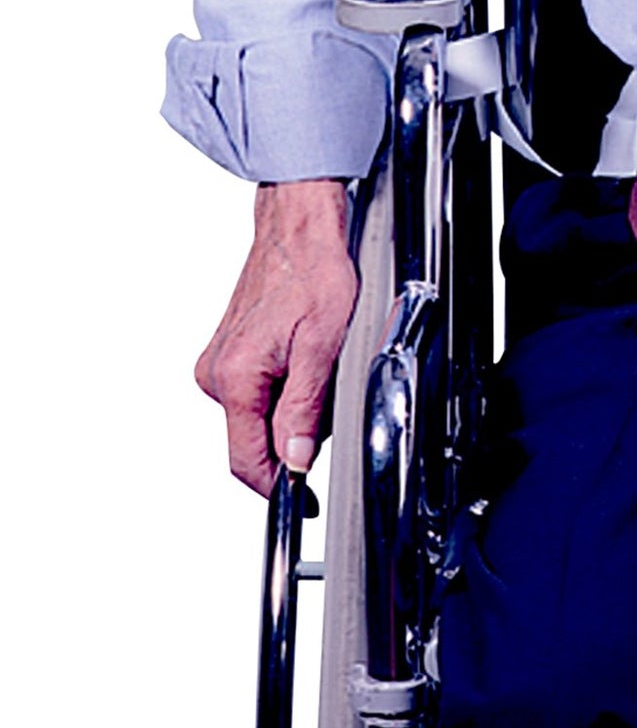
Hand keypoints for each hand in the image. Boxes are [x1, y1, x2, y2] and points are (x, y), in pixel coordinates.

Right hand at [196, 179, 357, 493]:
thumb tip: (294, 460)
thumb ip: (305, 407)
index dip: (277, 486)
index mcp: (234, 378)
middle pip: (253, 439)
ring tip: (320, 365)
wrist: (299, 227)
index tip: (303, 499)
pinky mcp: (228, 354)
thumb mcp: (324, 343)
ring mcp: (219, 364)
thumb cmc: (314, 271)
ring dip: (290, 409)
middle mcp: (216, 374)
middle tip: (329, 400)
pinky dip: (283, 388)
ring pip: (257, 415)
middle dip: (293, 437)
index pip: (246, 460)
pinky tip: (304, 356)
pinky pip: (256, 391)